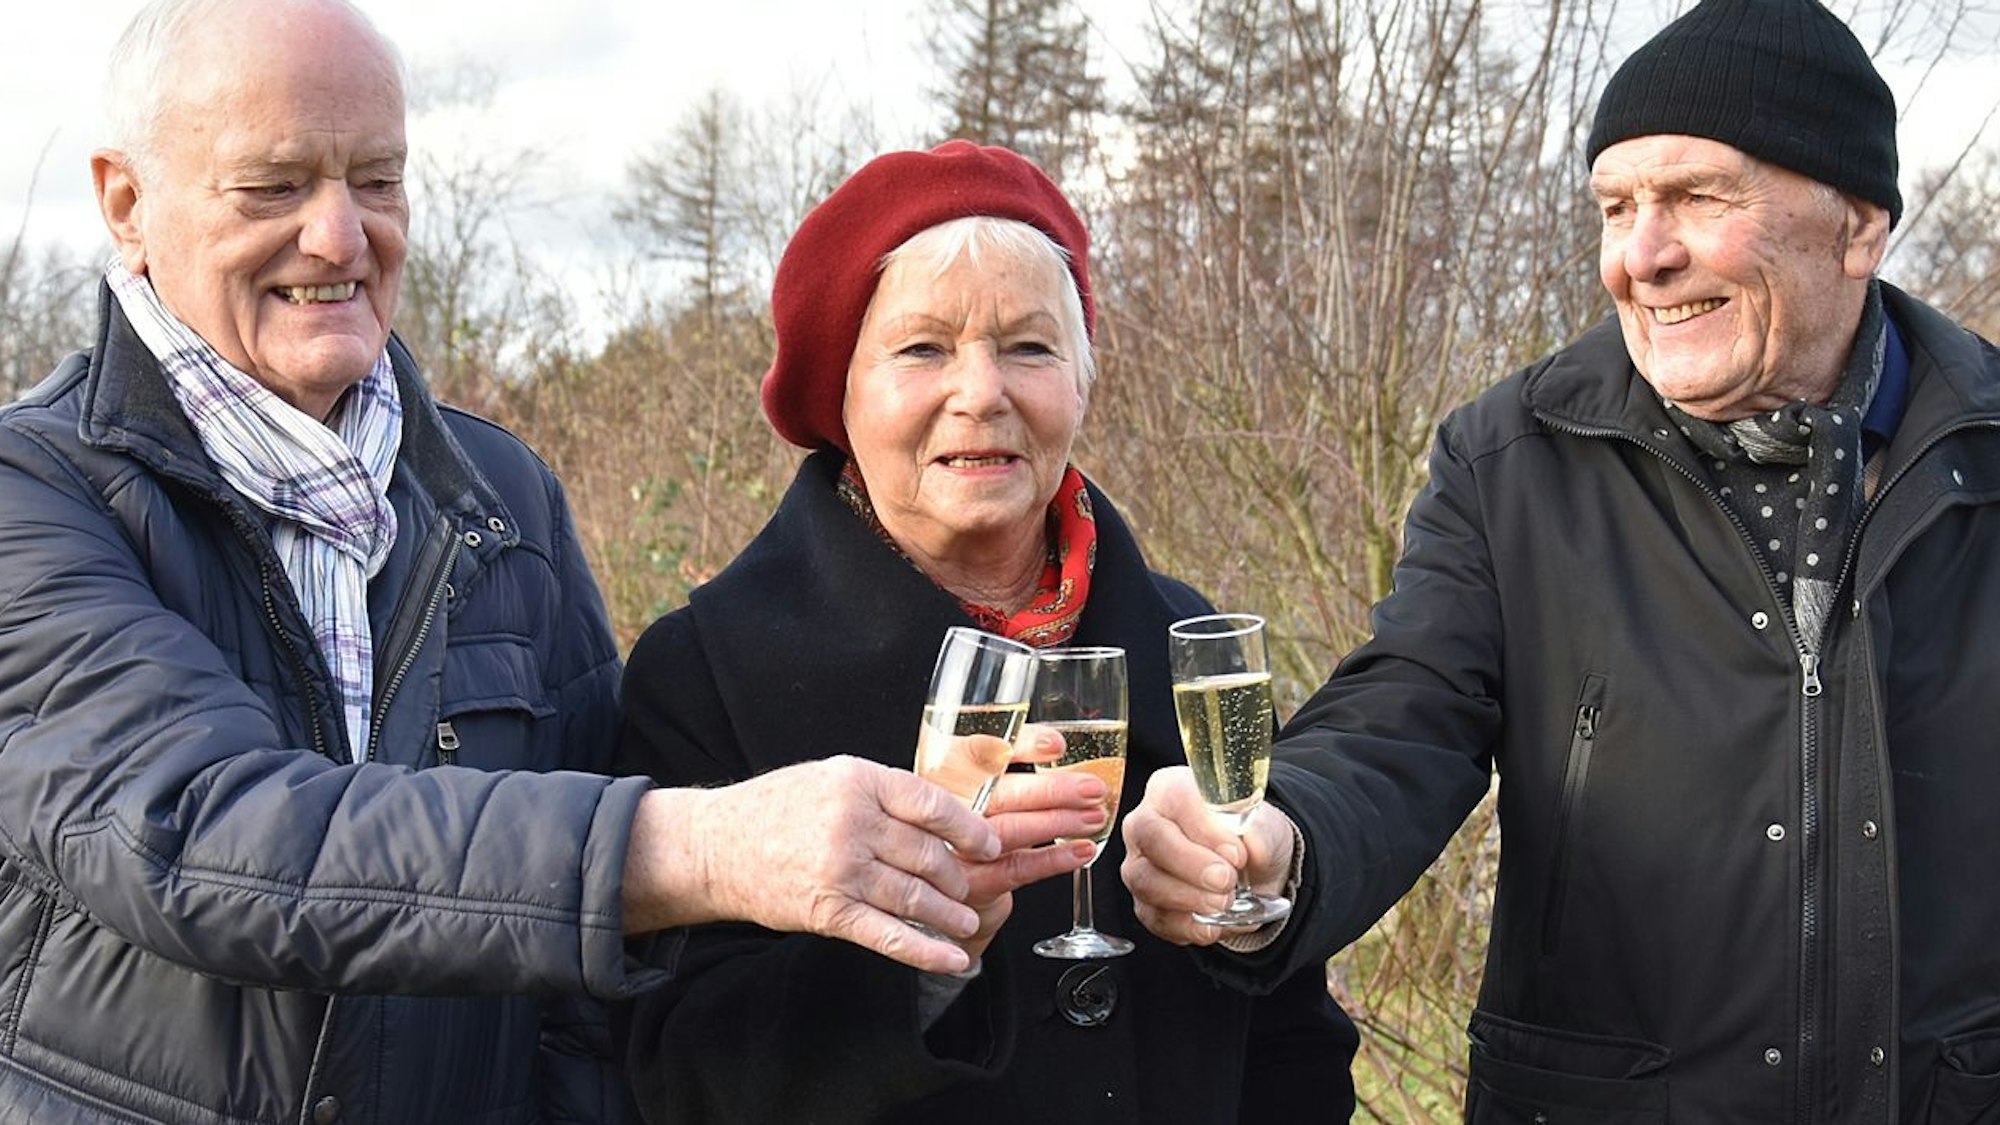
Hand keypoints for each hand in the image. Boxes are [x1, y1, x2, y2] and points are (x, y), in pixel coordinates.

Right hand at [622, 755, 1003, 973]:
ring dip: (949, 915)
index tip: (989, 843)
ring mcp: (841, 870)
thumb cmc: (777, 809)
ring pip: (914, 897)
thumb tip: (943, 815)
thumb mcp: (833, 777)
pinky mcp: (829, 911)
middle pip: (927, 855)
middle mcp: (852, 824)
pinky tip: (951, 959)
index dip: (968, 828)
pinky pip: (889, 935)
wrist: (718, 846)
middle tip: (972, 887)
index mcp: (858, 782)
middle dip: (958, 877)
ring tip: (965, 921)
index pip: (930, 804)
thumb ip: (884, 793)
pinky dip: (926, 951)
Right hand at [951, 737, 1105, 959]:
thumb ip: (1007, 759)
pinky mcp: (972, 883)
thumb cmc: (974, 817)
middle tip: (1093, 787)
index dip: (1018, 746)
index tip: (1056, 744)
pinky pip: (1017, 868)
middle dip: (1051, 789)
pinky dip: (1053, 859)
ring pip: (1009, 830)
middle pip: (998, 793)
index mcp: (944, 770)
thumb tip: (1065, 746)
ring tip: (1094, 817)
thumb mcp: (978, 781)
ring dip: (1057, 823)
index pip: (976, 750)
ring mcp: (956, 848)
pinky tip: (1082, 850)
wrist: (949, 880)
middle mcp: (945, 807)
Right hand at [1119, 766, 1294, 946]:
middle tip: (1227, 880)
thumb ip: (1260, 829)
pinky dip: (1186, 925)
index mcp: (1170, 788)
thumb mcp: (1265, 824)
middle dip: (1190, 864)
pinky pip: (1155, 917)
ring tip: (1224, 902)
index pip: (1175, 799)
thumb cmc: (1248, 836)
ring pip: (1146, 881)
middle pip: (1150, 839)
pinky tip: (1212, 924)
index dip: (1205, 828)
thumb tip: (1252, 841)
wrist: (1251, 872)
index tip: (1237, 853)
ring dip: (1189, 897)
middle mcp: (1145, 823)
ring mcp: (1138, 864)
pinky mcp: (1144, 902)